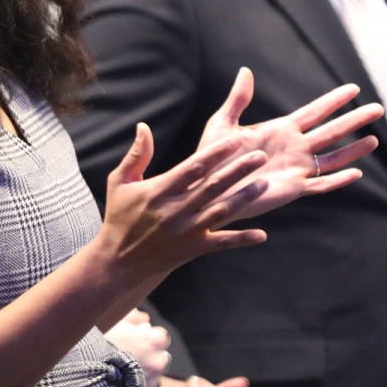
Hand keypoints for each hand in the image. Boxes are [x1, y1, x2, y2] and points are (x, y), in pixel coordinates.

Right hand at [99, 124, 269, 280]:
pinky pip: (221, 243)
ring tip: (266, 184)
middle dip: (238, 170)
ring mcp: (186, 231)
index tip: (236, 139)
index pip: (192, 167)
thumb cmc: (120, 216)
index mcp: (159, 191)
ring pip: (221, 212)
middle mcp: (175, 210)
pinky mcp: (193, 249)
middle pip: (212, 187)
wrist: (120, 261)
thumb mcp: (120, 182)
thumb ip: (136, 155)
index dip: (215, 153)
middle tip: (261, 156)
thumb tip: (144, 126)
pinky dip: (241, 239)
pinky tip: (262, 235)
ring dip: (245, 198)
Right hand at [105, 308, 170, 386]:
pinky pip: (148, 385)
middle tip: (135, 353)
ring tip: (129, 366)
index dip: (150, 337)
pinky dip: (141, 381)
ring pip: (156, 371)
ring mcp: (152, 377)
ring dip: (148, 368)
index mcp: (153, 340)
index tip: (140, 338)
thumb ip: (134, 319)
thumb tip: (144, 318)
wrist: (90, 367)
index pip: (163, 337)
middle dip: (152, 354)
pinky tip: (128, 376)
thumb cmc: (102, 342)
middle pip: (162, 355)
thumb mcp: (117, 323)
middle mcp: (157, 359)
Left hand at [197, 68, 381, 219]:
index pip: (314, 111)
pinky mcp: (291, 189)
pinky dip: (337, 180)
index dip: (334, 100)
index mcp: (280, 129)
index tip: (354, 88)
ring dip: (353, 150)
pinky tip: (355, 173)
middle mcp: (293, 148)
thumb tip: (245, 71)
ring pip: (332, 158)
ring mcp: (295, 169)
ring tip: (374, 140)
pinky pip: (319, 185)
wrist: (206, 188)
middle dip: (354, 120)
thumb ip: (238, 99)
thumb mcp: (222, 123)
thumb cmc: (211, 158)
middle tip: (378, 109)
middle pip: (331, 131)